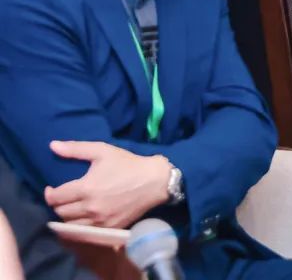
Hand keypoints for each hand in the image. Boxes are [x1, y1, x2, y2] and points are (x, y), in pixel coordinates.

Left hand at [45, 141, 170, 228]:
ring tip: (71, 208)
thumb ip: (76, 149)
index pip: (54, 198)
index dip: (49, 193)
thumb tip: (52, 145)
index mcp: (86, 188)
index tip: (52, 189)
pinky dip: (80, 227)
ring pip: (70, 226)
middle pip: (60, 213)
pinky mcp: (109, 228)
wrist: (155, 181)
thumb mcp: (103, 151)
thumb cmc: (128, 164)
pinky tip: (83, 218)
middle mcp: (90, 208)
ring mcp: (100, 221)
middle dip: (57, 205)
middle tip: (63, 198)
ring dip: (67, 217)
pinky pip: (85, 233)